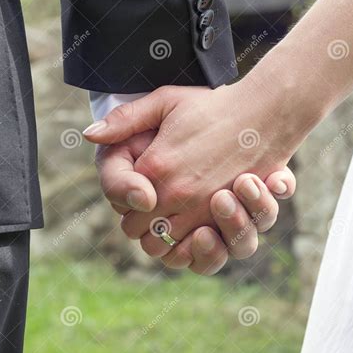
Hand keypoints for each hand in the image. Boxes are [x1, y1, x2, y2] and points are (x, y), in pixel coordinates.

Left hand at [84, 84, 294, 260]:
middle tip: (152, 211)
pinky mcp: (227, 218)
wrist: (264, 114)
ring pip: (164, 249)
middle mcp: (176, 194)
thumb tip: (89, 135)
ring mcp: (203, 210)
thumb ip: (124, 120)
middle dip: (141, 226)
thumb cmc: (212, 107)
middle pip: (139, 234)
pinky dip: (189, 249)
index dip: (127, 206)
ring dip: (163, 240)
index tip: (139, 196)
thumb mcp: (165, 100)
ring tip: (171, 222)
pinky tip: (192, 232)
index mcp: (156, 167)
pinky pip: (197, 252)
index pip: (123, 208)